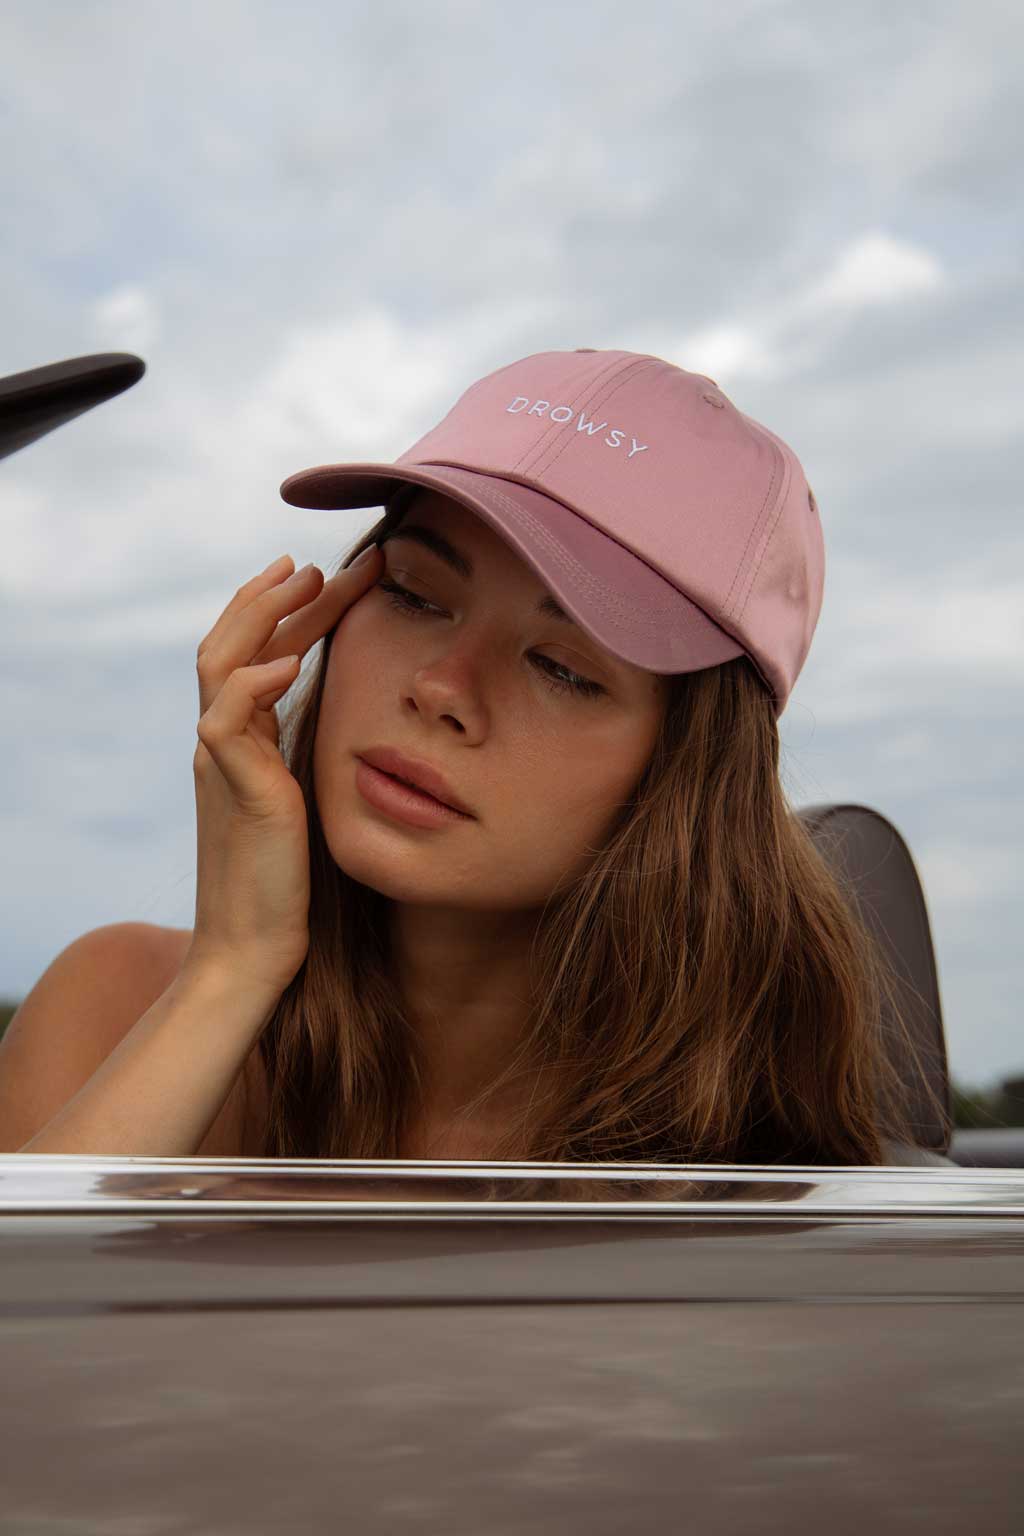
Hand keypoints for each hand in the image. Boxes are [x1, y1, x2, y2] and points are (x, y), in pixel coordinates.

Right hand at [183, 544, 383, 998]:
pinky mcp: (234, 791)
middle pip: (234, 642)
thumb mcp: (312, 801)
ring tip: (305, 578)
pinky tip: (293, 660)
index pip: (262, 653)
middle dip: (278, 595)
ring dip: (260, 614)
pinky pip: (224, 721)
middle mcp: (225, 743)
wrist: (256, 948)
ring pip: (219, 662)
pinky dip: (254, 683)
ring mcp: (223, 764)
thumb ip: (319, 758)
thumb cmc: (291, 884)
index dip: (296, 612)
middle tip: (323, 560)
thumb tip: (368, 723)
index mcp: (245, 742)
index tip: (338, 575)